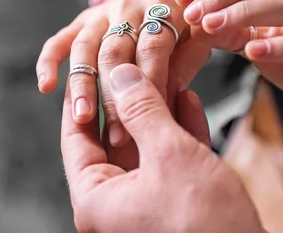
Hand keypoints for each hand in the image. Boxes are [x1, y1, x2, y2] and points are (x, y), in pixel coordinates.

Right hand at [37, 0, 210, 168]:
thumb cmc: (183, 25)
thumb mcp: (197, 36)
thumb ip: (187, 62)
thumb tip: (170, 95)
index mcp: (162, 7)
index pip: (153, 47)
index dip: (151, 82)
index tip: (152, 121)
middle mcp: (127, 7)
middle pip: (115, 52)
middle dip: (115, 96)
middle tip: (117, 135)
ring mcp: (101, 13)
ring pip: (85, 48)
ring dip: (83, 85)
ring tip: (82, 118)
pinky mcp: (81, 20)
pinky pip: (60, 40)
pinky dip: (49, 61)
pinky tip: (47, 86)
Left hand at [61, 64, 263, 232]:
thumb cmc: (206, 224)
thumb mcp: (169, 154)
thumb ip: (142, 111)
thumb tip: (120, 76)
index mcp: (98, 200)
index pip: (76, 139)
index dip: (82, 100)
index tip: (87, 69)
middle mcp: (117, 204)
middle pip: (114, 140)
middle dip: (130, 101)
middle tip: (134, 66)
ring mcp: (148, 204)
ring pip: (146, 147)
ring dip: (158, 112)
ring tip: (165, 75)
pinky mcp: (177, 204)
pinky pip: (170, 161)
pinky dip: (179, 131)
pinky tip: (189, 102)